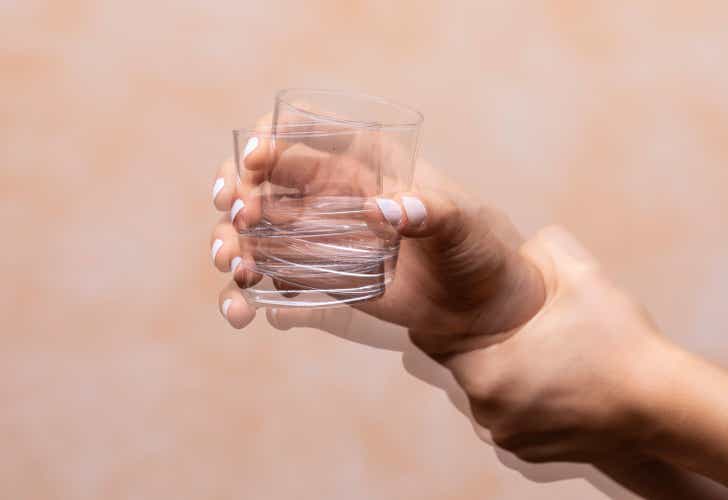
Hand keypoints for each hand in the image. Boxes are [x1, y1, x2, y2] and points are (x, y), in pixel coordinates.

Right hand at [210, 118, 545, 336]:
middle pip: (264, 179)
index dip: (270, 137)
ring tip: (236, 269)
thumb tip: (388, 208)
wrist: (476, 308)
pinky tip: (242, 313)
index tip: (255, 160)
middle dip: (237, 191)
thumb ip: (432, 213)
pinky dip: (245, 294)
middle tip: (239, 217)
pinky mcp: (317, 276)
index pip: (306, 132)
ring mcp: (319, 236)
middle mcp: (332, 193)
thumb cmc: (476, 251)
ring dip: (232, 243)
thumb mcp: (463, 227)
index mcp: (365, 163)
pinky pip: (269, 277)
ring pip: (256, 230)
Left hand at [436, 226, 675, 463]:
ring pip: (488, 391)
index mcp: (486, 373)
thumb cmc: (619, 343)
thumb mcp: (581, 274)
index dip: (452, 318)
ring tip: (537, 351)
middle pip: (465, 365)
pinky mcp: (528, 451)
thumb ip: (542, 246)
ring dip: (505, 372)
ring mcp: (509, 436)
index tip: (471, 306)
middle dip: (486, 343)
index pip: (438, 339)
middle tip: (516, 324)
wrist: (662, 404)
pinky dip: (522, 398)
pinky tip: (550, 378)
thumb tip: (520, 244)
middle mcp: (488, 412)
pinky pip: (510, 415)